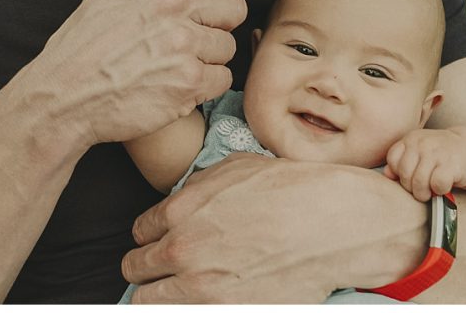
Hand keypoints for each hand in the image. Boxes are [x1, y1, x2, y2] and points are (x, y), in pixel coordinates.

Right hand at [27, 0, 253, 149]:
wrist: (64, 92)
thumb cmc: (89, 40)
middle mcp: (174, 1)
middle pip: (234, 7)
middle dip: (217, 23)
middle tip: (190, 36)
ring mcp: (183, 42)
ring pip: (228, 46)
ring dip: (208, 58)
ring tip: (173, 62)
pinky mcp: (188, 81)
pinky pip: (223, 78)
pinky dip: (204, 86)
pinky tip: (175, 83)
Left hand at [123, 155, 426, 301]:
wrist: (329, 222)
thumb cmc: (289, 190)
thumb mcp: (236, 168)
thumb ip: (197, 186)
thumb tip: (179, 200)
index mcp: (182, 211)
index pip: (139, 233)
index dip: (151, 237)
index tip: (161, 243)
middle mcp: (184, 250)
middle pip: (135, 269)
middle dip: (148, 267)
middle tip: (165, 269)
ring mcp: (201, 287)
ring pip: (147, 302)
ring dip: (161, 294)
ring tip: (180, 289)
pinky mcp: (224, 311)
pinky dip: (188, 308)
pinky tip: (206, 298)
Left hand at [384, 128, 465, 201]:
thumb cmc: (440, 155)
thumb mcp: (419, 152)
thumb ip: (401, 161)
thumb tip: (387, 174)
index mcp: (411, 139)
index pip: (393, 160)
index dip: (399, 173)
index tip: (411, 176)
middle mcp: (422, 143)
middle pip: (405, 174)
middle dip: (412, 187)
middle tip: (422, 188)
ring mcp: (436, 152)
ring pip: (419, 182)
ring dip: (425, 193)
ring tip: (431, 190)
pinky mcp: (451, 164)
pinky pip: (437, 185)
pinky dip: (440, 191)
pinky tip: (445, 185)